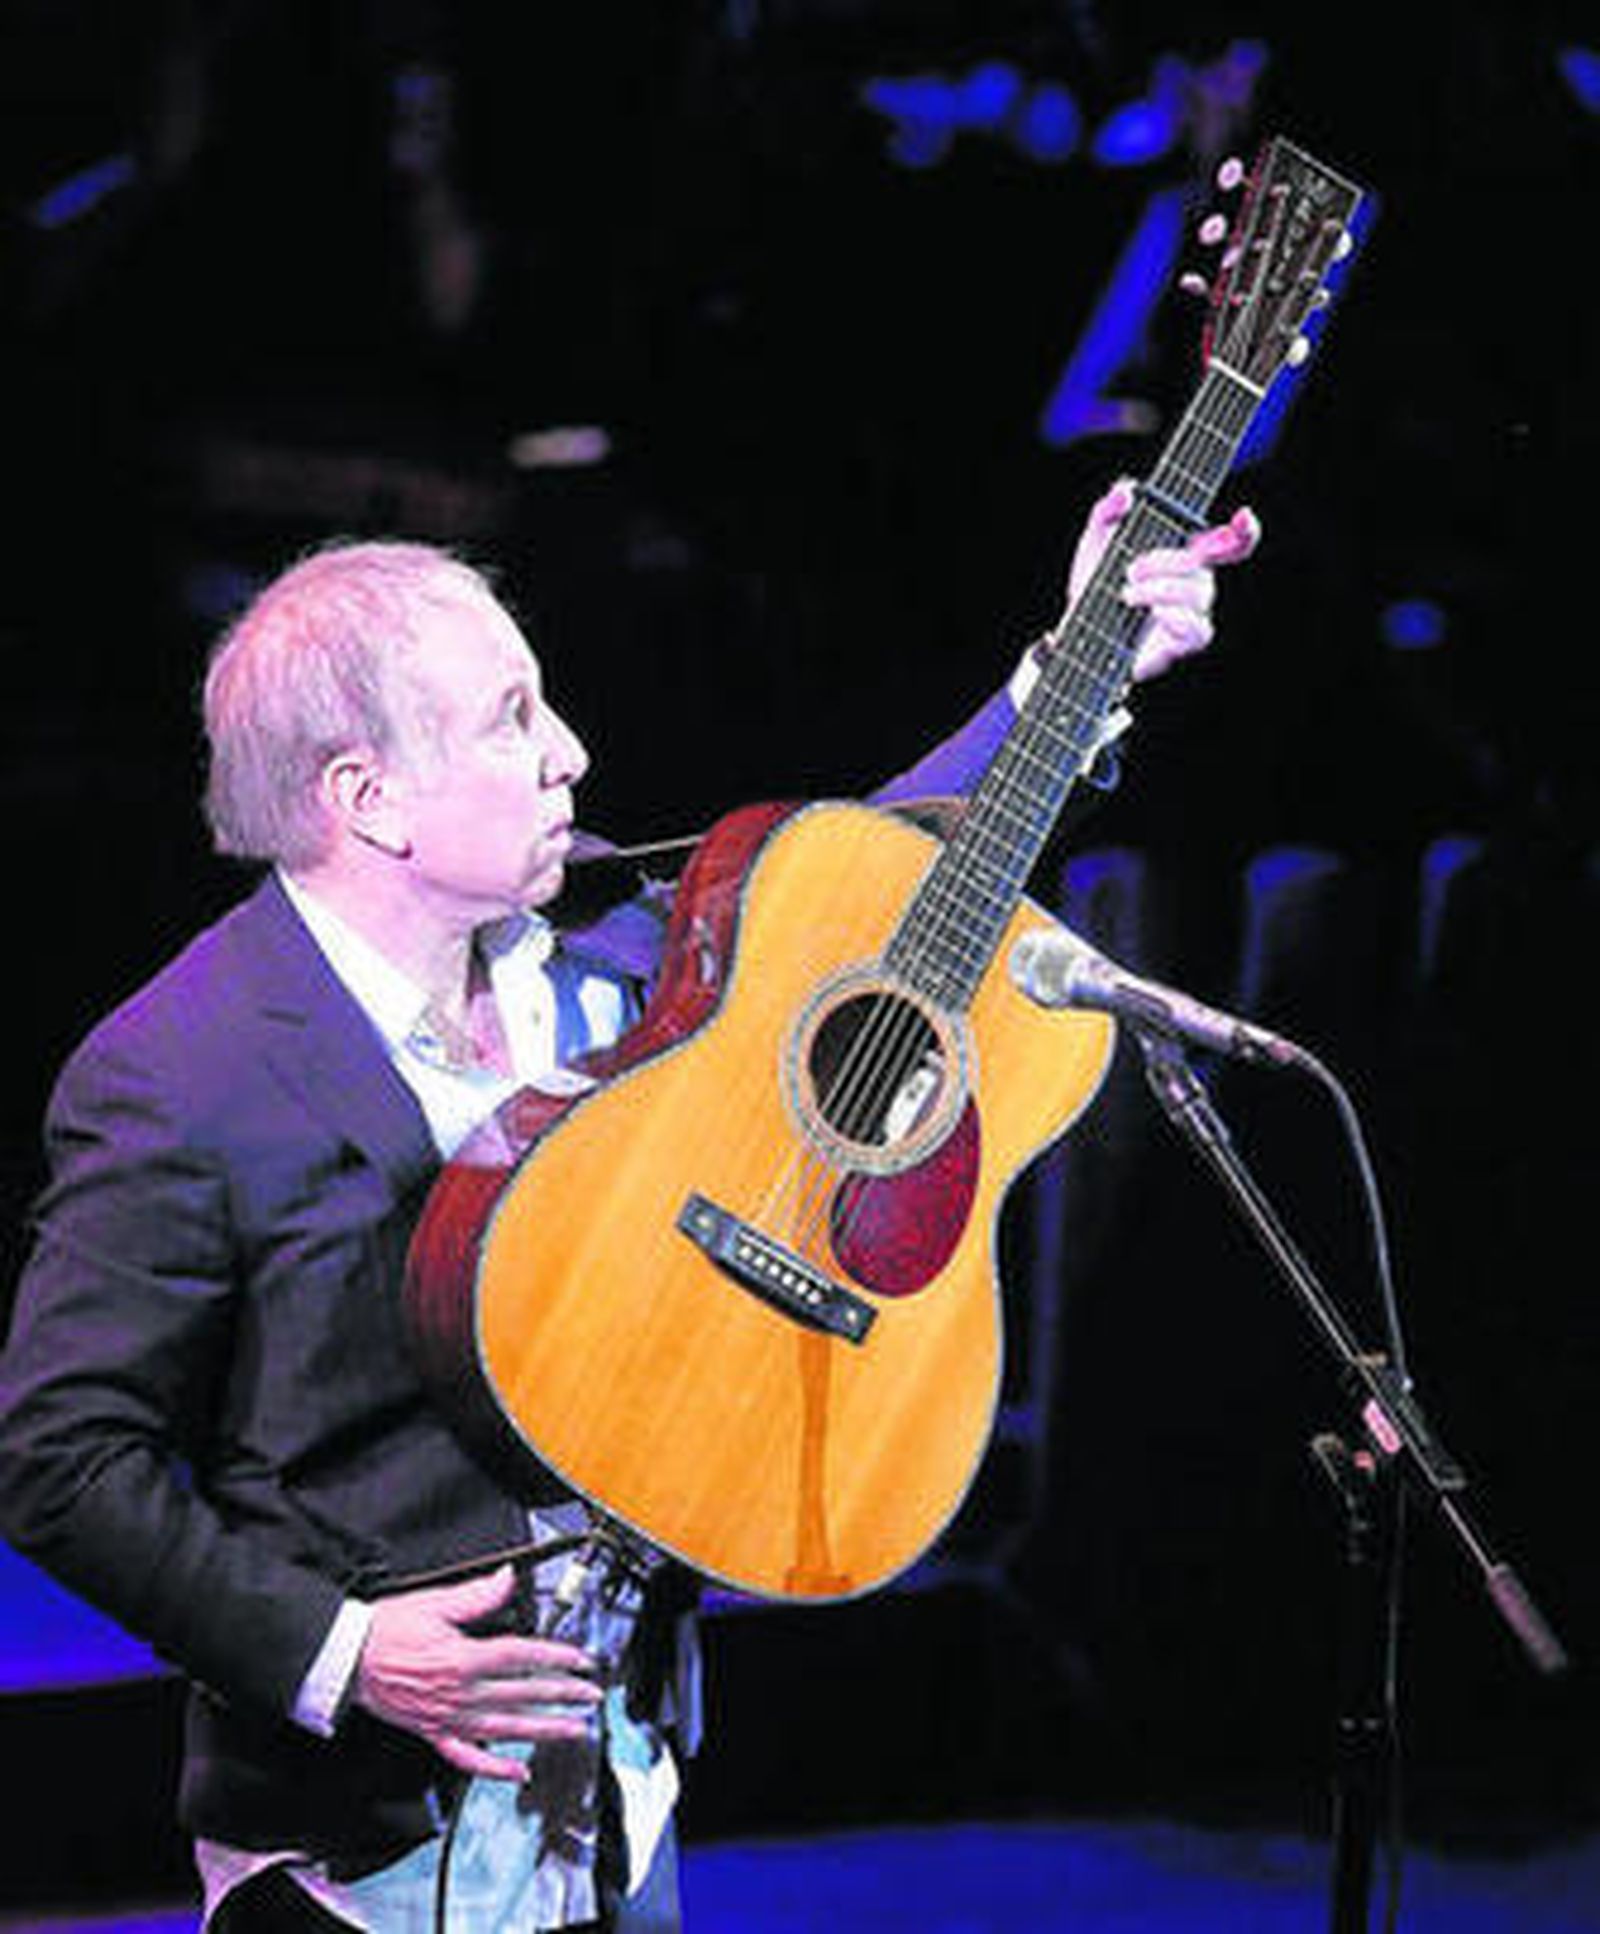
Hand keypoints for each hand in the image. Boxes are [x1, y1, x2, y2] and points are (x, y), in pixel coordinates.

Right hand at [352, 1563, 602, 1782]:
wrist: (347, 1659)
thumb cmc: (386, 1629)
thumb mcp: (435, 1603)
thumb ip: (477, 1594)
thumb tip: (508, 1577)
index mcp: (463, 1657)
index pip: (522, 1657)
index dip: (556, 1658)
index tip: (582, 1661)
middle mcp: (460, 1692)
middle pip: (522, 1694)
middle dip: (562, 1695)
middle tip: (591, 1696)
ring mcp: (448, 1717)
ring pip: (505, 1728)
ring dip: (543, 1730)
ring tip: (573, 1731)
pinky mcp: (434, 1732)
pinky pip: (468, 1757)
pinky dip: (495, 1768)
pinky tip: (518, 1771)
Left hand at [1065, 478, 1260, 682]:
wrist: (1074, 631)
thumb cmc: (1094, 585)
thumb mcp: (1095, 542)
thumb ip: (1107, 511)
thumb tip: (1126, 490)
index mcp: (1181, 555)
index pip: (1228, 542)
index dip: (1244, 531)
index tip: (1243, 516)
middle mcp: (1191, 583)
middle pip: (1204, 565)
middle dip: (1169, 561)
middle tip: (1132, 569)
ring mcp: (1188, 615)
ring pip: (1201, 594)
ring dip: (1163, 589)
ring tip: (1127, 594)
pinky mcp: (1179, 644)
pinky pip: (1199, 631)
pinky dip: (1179, 618)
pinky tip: (1155, 613)